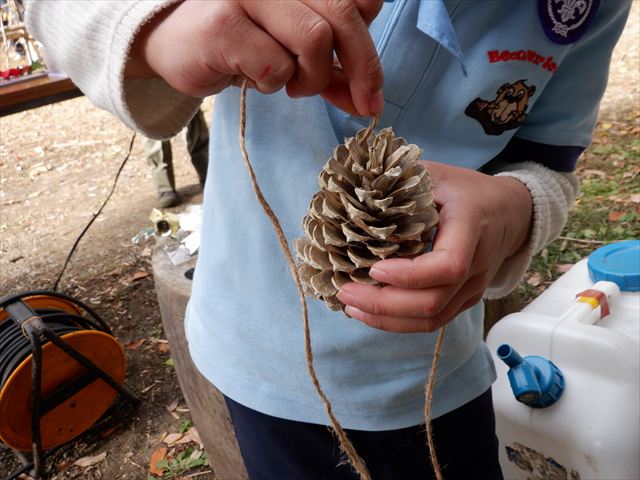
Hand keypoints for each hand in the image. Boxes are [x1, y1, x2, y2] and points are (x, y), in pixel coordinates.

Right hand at [126, 0, 384, 115]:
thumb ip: (331, 69)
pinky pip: (275, 66)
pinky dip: (273, 84)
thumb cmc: (239, 43)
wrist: (172, 43)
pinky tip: (254, 79)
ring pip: (314, 40)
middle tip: (365, 104)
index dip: (368, 43)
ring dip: (310, 78)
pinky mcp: (223, 23)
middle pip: (343, 16)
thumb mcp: (294, 52)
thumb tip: (367, 101)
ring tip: (289, 84)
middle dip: (364, 68)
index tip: (368, 85)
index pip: (358, 0)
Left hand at [336, 161, 532, 332]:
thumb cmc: (465, 190)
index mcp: (471, 226)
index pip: (449, 265)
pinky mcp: (464, 300)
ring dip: (387, 318)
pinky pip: (433, 320)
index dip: (410, 275)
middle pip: (433, 301)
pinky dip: (398, 322)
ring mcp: (472, 287)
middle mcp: (477, 264)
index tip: (374, 269)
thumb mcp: (436, 174)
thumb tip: (354, 194)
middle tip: (346, 292)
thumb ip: (401, 182)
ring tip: (351, 307)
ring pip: (431, 318)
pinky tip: (370, 313)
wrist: (507, 211)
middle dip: (384, 303)